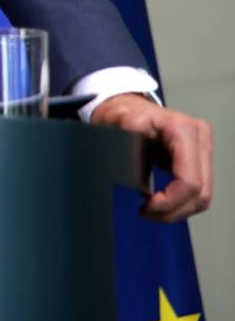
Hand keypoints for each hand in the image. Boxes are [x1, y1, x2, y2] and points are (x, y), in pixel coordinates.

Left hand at [91, 93, 213, 221]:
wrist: (125, 107)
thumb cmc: (120, 114)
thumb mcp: (118, 128)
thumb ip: (127, 150)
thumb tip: (137, 183)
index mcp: (182, 129)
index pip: (189, 180)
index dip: (170, 201)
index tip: (145, 207)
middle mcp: (200, 138)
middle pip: (201, 192)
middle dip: (173, 210)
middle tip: (146, 213)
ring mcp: (203, 148)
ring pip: (202, 196)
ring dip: (178, 210)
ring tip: (151, 211)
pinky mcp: (199, 159)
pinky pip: (197, 190)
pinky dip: (179, 202)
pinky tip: (158, 203)